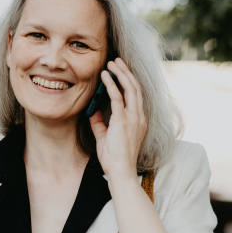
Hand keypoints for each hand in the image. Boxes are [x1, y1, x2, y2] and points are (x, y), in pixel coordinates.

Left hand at [88, 58, 146, 179]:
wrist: (120, 172)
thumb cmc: (113, 158)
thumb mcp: (104, 136)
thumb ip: (99, 122)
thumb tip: (92, 109)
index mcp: (138, 120)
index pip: (136, 95)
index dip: (128, 80)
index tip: (119, 70)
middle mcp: (139, 116)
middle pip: (135, 87)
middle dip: (126, 72)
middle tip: (116, 61)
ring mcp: (134, 118)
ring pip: (130, 88)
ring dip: (120, 73)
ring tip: (111, 63)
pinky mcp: (124, 121)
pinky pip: (118, 98)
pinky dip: (111, 85)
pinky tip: (105, 76)